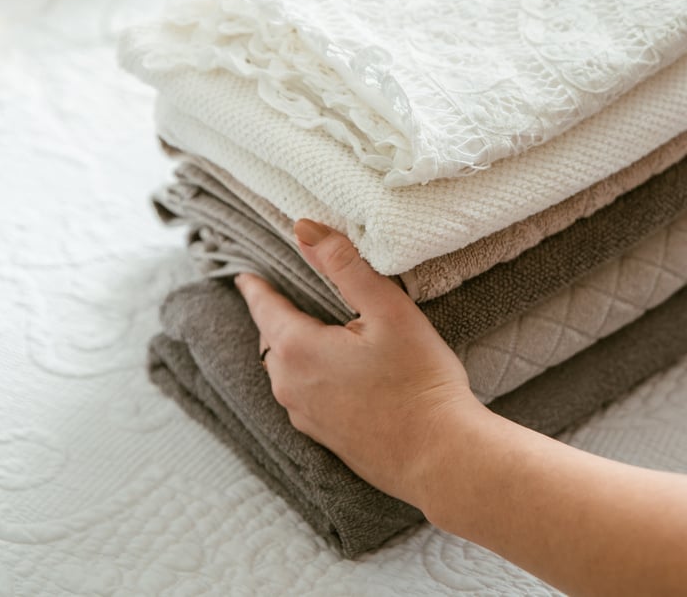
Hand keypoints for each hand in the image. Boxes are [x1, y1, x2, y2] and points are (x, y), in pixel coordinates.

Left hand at [235, 219, 483, 504]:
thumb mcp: (387, 310)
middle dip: (275, 314)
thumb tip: (305, 228)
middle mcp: (288, 385)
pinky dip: (310, 374)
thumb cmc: (419, 381)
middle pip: (272, 338)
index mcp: (296, 349)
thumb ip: (344, 265)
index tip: (246, 273)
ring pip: (286, 369)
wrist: (441, 457)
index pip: (263, 306)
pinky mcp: (324, 437)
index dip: (256, 286)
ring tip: (310, 326)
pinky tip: (335, 371)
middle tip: (279, 292)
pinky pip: (305, 393)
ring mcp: (304, 416)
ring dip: (293, 346)